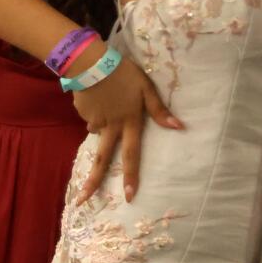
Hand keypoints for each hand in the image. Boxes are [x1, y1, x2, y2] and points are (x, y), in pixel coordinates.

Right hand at [69, 48, 182, 203]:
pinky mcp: (82, 113)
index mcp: (129, 122)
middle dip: (92, 182)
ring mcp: (94, 121)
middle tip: (83, 200)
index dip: (131, 176)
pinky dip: (95, 110)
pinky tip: (98, 94)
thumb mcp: (146, 88)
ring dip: (100, 126)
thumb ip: (159, 110)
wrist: (90, 62)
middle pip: (101, 159)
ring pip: (98, 131)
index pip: (131, 155)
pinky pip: (90, 116)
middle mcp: (110, 127)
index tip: (129, 197)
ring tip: (105, 102)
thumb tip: (179, 127)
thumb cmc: (123, 73)